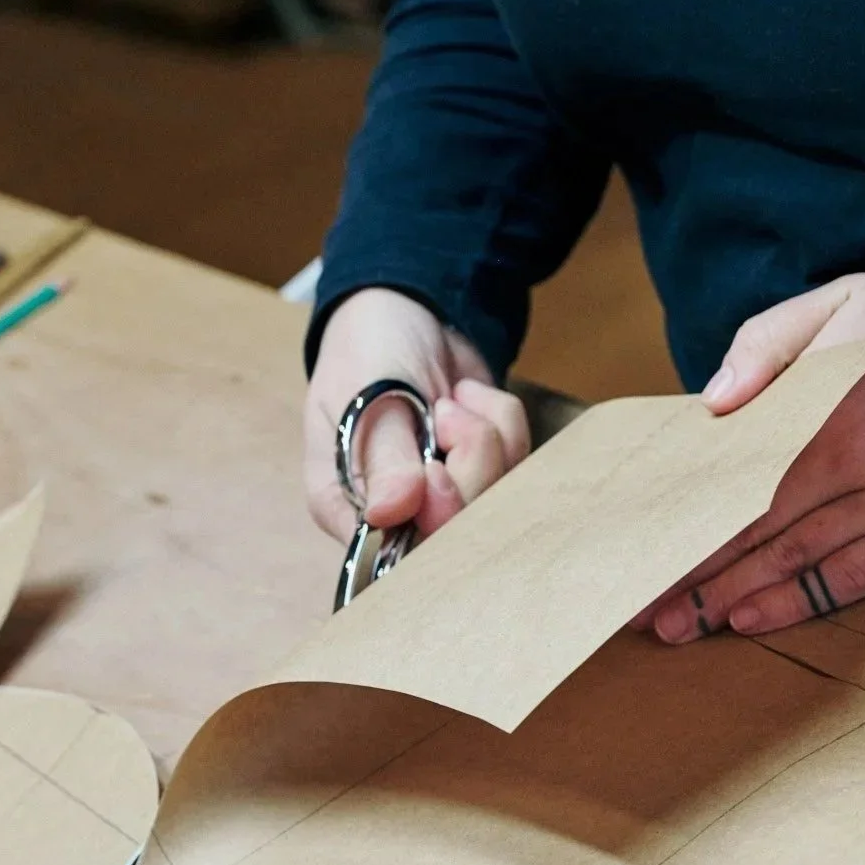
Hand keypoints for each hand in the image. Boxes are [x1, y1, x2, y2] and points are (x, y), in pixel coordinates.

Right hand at [304, 287, 530, 546]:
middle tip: (444, 412)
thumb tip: (392, 513)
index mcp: (345, 507)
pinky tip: (470, 401)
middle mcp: (394, 516)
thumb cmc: (368, 349)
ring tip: (450, 401)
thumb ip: (384, 455)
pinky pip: (519, 467)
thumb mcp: (367, 393)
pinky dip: (503, 424)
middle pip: (457, 533)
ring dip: (487, 436)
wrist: (406, 309)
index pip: (391, 554)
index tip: (436, 470)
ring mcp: (443, 499)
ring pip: (497, 499)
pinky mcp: (484, 476)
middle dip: (467, 463)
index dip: (429, 521)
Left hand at [641, 273, 864, 642]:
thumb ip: (766, 345)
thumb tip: (712, 402)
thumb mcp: (842, 303)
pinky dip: (804, 601)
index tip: (632, 543)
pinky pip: (861, 576)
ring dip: (732, 597)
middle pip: (755, 528)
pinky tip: (753, 618)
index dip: (681, 515)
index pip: (733, 474)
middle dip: (691, 571)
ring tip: (678, 624)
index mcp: (825, 406)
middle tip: (635, 603)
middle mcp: (861, 462)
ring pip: (798, 560)